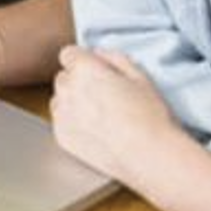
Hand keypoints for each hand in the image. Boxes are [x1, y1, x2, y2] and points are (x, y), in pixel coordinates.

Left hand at [50, 46, 181, 181]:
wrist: (149, 156)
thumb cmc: (150, 116)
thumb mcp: (140, 77)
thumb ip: (115, 58)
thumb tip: (99, 54)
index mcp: (85, 69)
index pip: (69, 54)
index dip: (84, 61)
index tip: (96, 71)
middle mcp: (67, 89)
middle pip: (63, 77)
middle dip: (78, 81)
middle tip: (103, 95)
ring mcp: (62, 114)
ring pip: (60, 100)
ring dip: (73, 102)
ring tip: (101, 116)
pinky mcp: (62, 136)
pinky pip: (61, 121)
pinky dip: (73, 123)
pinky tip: (96, 131)